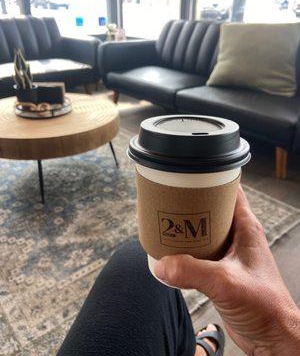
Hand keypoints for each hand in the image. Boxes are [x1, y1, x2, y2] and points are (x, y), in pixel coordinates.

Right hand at [154, 186, 299, 355]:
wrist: (272, 336)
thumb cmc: (266, 307)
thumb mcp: (226, 282)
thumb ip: (193, 271)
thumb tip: (163, 264)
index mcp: (246, 228)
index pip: (230, 191)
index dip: (210, 181)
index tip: (188, 178)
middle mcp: (238, 237)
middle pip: (212, 209)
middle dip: (191, 205)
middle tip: (170, 202)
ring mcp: (230, 254)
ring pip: (204, 231)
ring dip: (187, 229)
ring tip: (166, 225)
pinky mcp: (221, 270)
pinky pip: (201, 253)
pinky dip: (186, 251)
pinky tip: (173, 254)